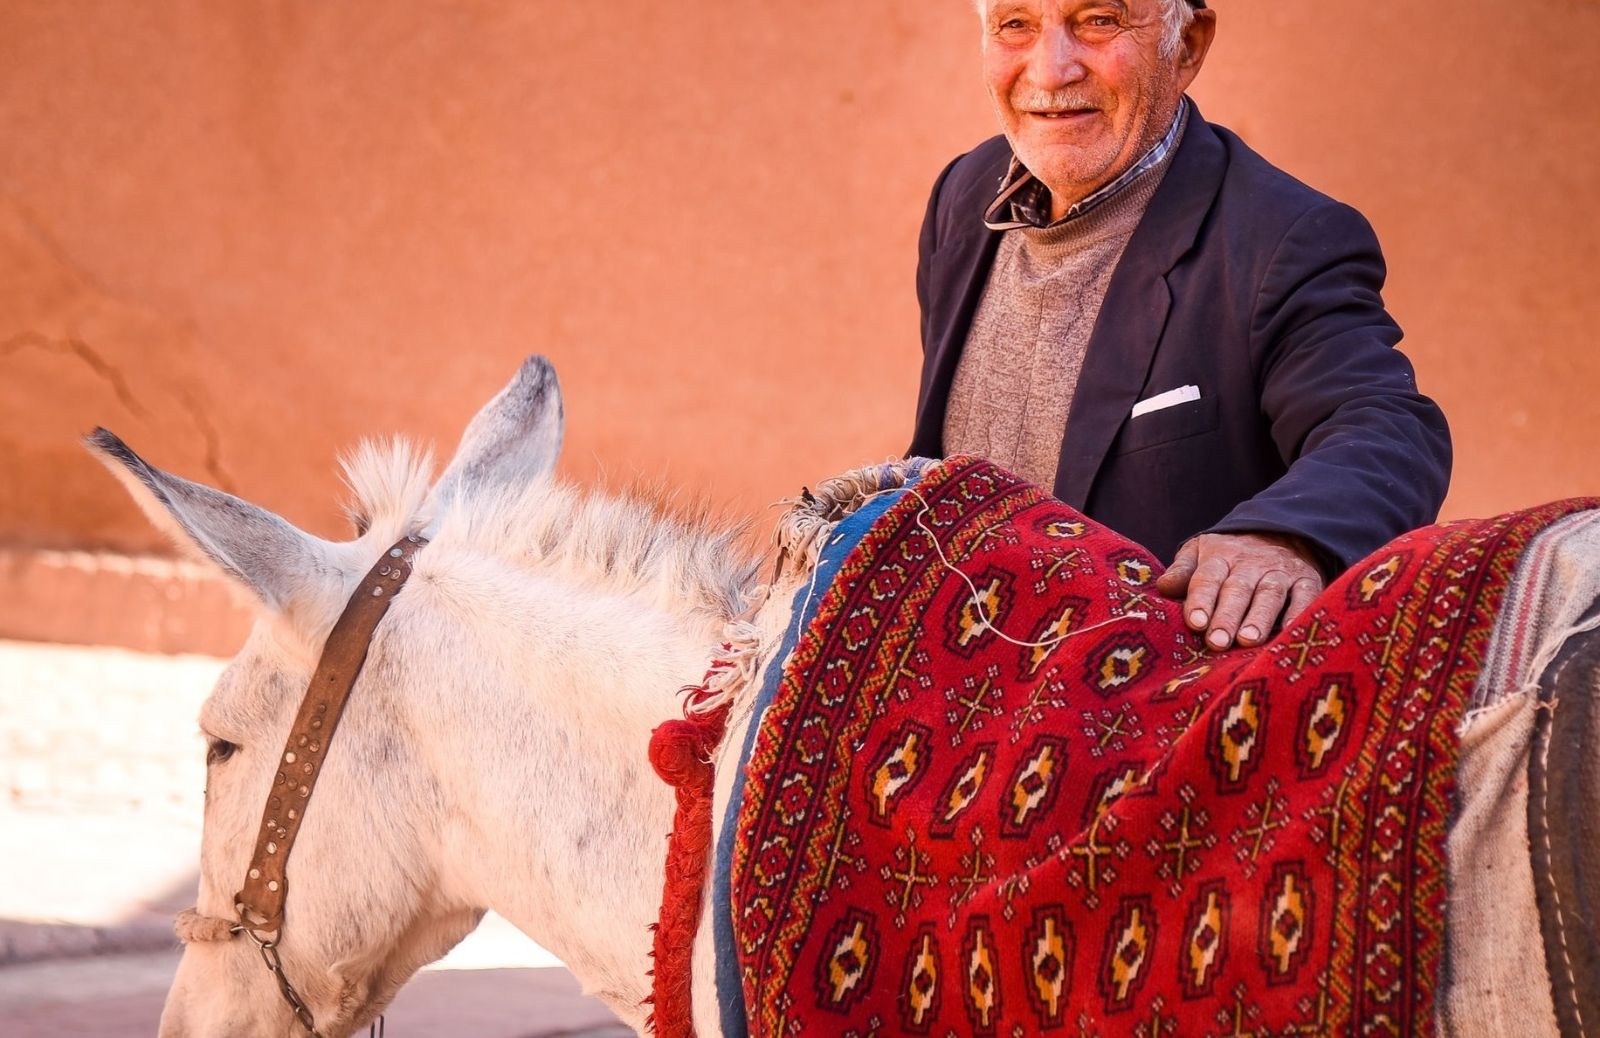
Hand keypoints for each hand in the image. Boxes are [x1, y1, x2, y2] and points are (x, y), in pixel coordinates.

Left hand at [1154, 532, 1323, 650]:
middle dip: (1227, 616)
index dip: (1202, 599)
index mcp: (1220, 556)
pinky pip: (1306, 596)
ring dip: (1259, 617)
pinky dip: (1300, 612)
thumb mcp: (1201, 552)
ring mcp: (1280, 572)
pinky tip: (1290, 631)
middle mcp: (1251, 563)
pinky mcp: (1307, 580)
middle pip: (1237, 589)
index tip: (1196, 622)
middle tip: (1217, 642)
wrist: (1282, 530)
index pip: (1208, 577)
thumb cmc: (1230, 554)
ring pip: (1270, 593)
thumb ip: (1183, 571)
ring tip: (1248, 640)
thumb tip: (1163, 587)